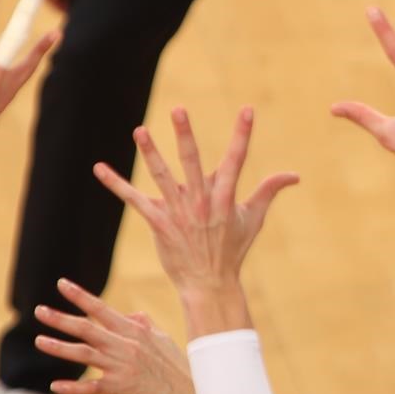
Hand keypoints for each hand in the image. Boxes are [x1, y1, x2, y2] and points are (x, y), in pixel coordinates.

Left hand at [35, 278, 200, 393]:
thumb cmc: (179, 370)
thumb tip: (132, 315)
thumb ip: (145, 326)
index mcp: (135, 331)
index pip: (102, 309)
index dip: (80, 296)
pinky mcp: (121, 389)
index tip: (62, 284)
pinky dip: (72, 387)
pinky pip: (91, 387)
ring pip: (84, 354)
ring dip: (59, 347)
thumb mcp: (163, 341)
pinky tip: (55, 385)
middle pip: (87, 328)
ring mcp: (122, 367)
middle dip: (61, 318)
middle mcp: (126, 345)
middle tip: (39, 310)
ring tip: (39, 340)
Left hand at [93, 107, 298, 298]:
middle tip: (178, 110)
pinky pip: (135, 200)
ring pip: (161, 176)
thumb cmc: (233, 249)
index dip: (242, 134)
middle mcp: (201, 201)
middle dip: (185, 135)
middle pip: (191, 161)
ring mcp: (179, 212)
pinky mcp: (159, 223)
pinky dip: (116, 184)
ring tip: (140, 131)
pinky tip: (99, 168)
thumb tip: (295, 175)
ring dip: (150, 153)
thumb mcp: (252, 218)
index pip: (236, 159)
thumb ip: (269, 191)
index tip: (247, 110)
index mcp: (225, 197)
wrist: (210, 283)